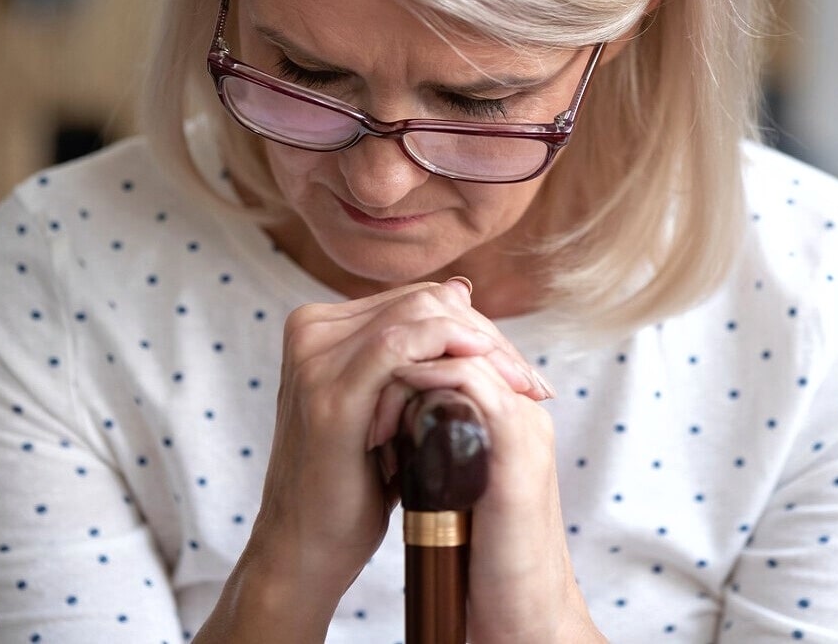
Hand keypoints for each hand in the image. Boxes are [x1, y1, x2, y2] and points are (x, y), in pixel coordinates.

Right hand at [237, 279, 553, 631]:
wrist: (307, 548)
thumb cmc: (354, 483)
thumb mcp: (390, 405)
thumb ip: (416, 354)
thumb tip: (463, 290)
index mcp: (322, 327)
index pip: (418, 300)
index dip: (477, 327)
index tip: (519, 369)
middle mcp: (312, 331)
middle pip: (423, 303)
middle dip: (487, 337)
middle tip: (530, 381)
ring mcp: (315, 359)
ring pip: (419, 316)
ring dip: (481, 347)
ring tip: (519, 386)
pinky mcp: (330, 394)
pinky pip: (399, 347)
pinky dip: (449, 354)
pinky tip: (483, 378)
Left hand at [393, 331, 602, 641]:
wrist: (519, 611)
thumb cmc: (479, 556)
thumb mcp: (446, 482)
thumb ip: (428, 435)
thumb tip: (389, 406)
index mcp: (510, 413)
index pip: (465, 344)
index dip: (415, 343)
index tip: (369, 369)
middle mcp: (523, 408)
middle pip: (468, 334)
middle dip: (411, 341)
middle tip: (365, 368)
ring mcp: (524, 422)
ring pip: (467, 349)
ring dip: (411, 356)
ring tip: (368, 386)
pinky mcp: (518, 446)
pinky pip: (470, 383)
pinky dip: (423, 379)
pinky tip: (386, 398)